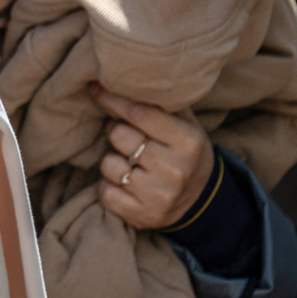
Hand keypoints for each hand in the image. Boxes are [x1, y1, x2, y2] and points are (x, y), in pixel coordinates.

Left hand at [89, 83, 213, 229]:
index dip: (113, 99)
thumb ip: (159, 106)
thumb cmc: (185, 154)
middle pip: (118, 136)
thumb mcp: (185, 126)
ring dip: (112, 161)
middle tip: (124, 136)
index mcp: (186, 141)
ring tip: (129, 162)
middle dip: (115, 132)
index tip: (95, 88)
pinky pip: (105, 191)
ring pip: (108, 165)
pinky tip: (125, 183)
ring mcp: (157, 195)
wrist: (201, 202)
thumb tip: (121, 82)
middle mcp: (173, 169)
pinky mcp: (142, 215)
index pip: (139, 113)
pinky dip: (108, 185)